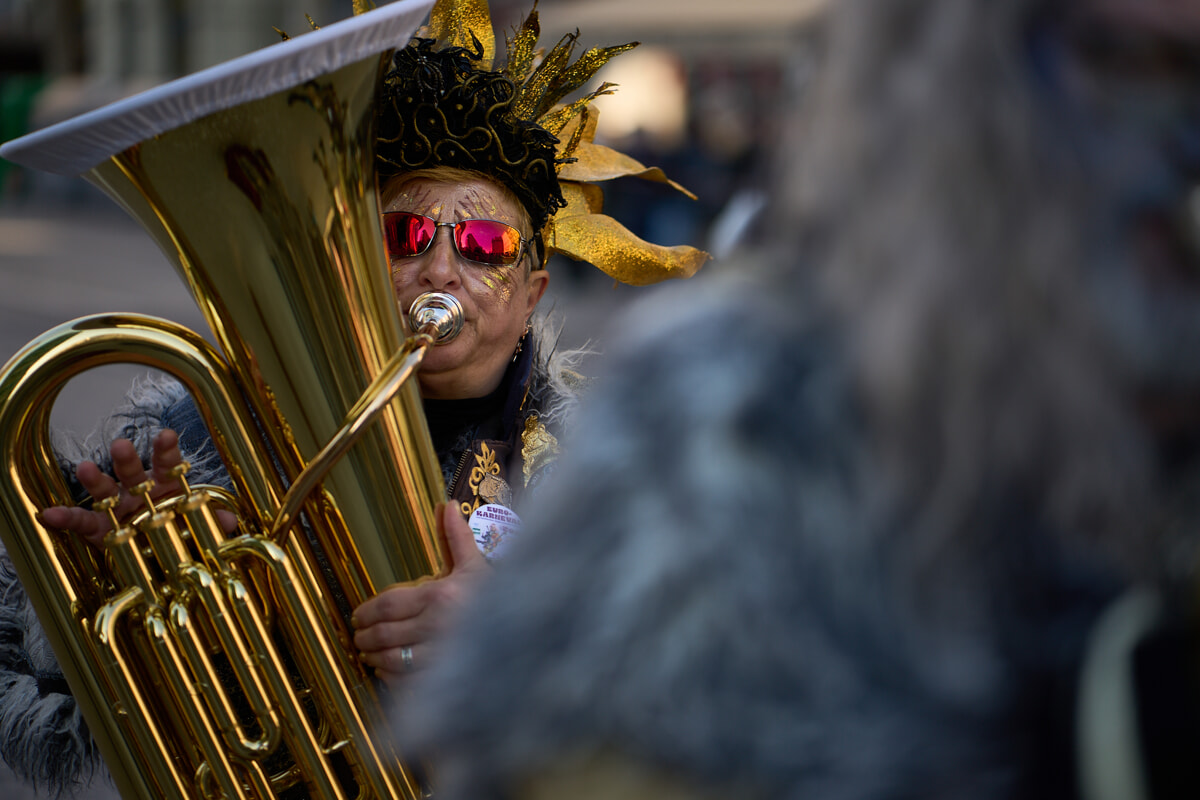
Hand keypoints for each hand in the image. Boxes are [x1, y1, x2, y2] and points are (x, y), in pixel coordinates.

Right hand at [40, 429, 234, 545]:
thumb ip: (213, 522)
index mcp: (167, 485)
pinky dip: (65, 518)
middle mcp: (140, 491)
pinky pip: (81, 522)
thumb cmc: (182, 531)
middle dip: (128, 459)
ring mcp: (118, 507)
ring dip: (95, 479)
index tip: (166, 435)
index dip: (168, 451)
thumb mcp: (201, 527)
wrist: (164, 556)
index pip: (169, 464)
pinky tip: (48, 514)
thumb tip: (229, 522)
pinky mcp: (100, 528)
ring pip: (106, 489)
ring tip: (85, 468)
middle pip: (133, 472)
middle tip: (121, 446)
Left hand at [352, 502, 489, 685]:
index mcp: (441, 596)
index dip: (366, 612)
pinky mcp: (444, 682)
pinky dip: (391, 679)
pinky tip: (388, 671)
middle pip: (384, 635)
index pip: (387, 605)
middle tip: (358, 636)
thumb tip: (446, 505)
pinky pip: (406, 684)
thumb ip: (457, 538)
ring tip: (368, 654)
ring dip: (374, 658)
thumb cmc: (500, 600)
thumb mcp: (477, 567)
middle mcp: (437, 627)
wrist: (529, 636)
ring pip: (392, 660)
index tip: (358, 616)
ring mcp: (440, 658)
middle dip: (365, 637)